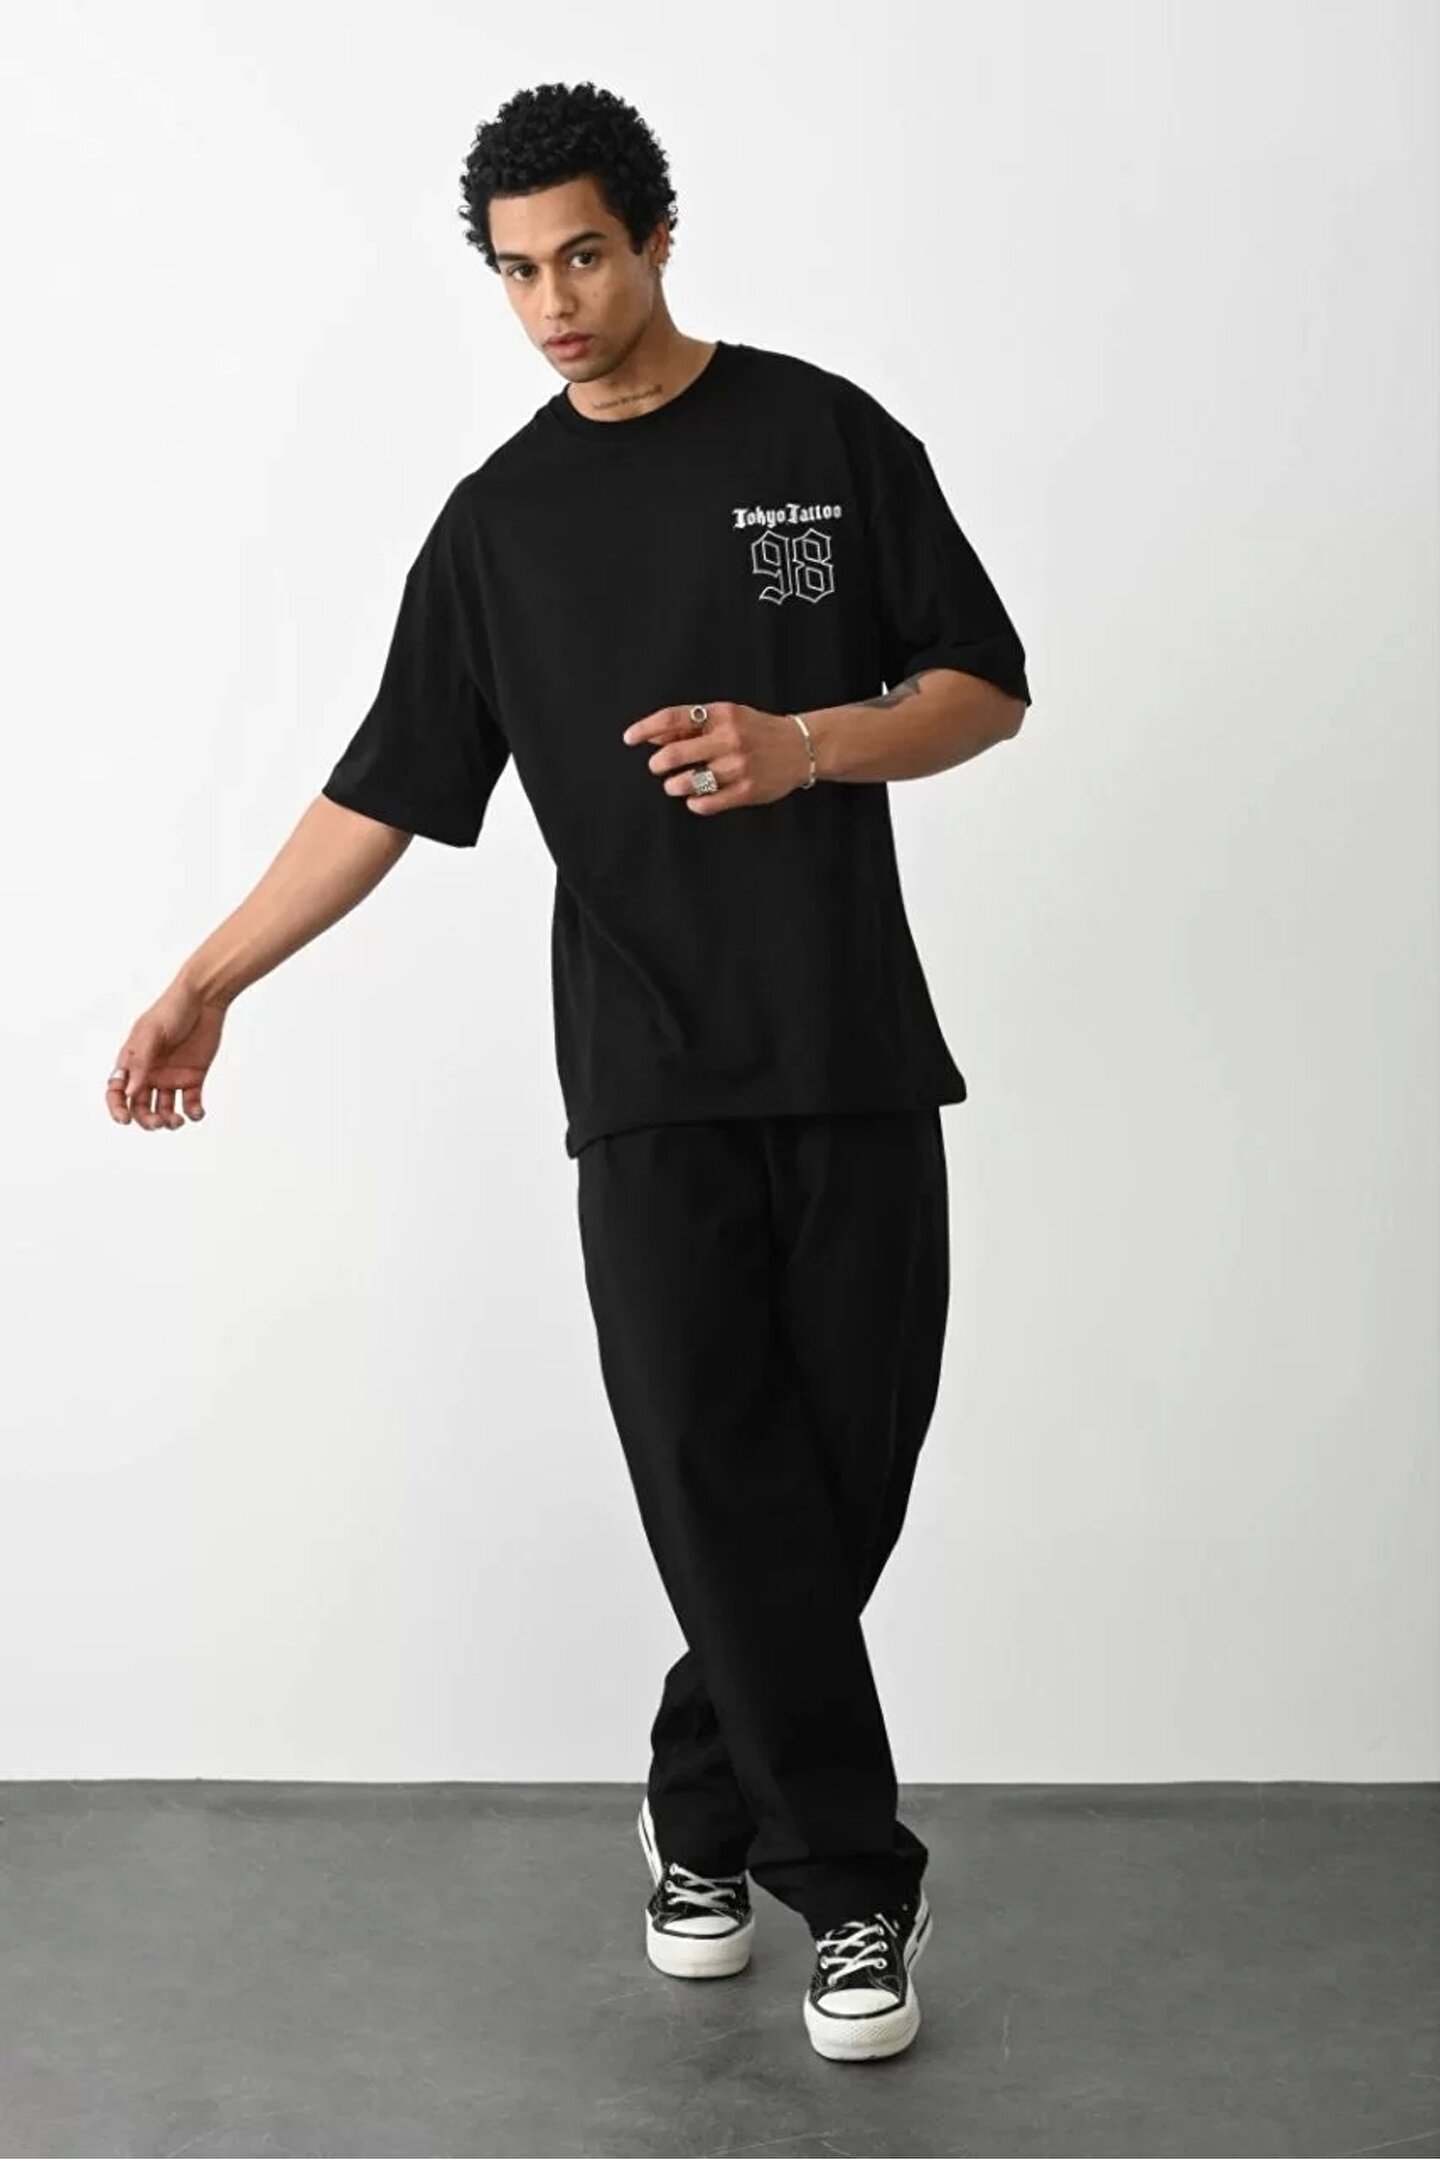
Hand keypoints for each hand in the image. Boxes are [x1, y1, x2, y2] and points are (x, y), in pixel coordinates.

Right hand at [105, 981, 227, 1130]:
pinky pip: (190, 1103)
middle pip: (141, 1106)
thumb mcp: (151, 1033)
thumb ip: (140, 1062)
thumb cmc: (172, 1010)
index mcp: (133, 1062)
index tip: (124, 1120)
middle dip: (147, 1120)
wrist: (204, 999)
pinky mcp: (193, 1078)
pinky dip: (193, 1113)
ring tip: (177, 1120)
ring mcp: (171, 1077)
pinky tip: (196, 1113)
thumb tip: (130, 1092)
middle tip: (158, 1123)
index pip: (117, 1092)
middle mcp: (149, 1073)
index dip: (117, 1108)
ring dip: (168, 1121)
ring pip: (164, 1109)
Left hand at [621, 701, 810, 813]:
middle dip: (658, 764)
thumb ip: (692, 727)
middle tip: (658, 767)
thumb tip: (652, 736)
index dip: (646, 728)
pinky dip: (695, 803)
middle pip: (675, 754)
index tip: (629, 738)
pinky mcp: (746, 790)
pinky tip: (696, 799)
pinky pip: (707, 803)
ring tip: (676, 784)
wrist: (801, 747)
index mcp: (721, 715)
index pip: (673, 718)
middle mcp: (729, 739)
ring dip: (674, 785)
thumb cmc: (757, 731)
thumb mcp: (727, 717)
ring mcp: (738, 766)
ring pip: (688, 782)